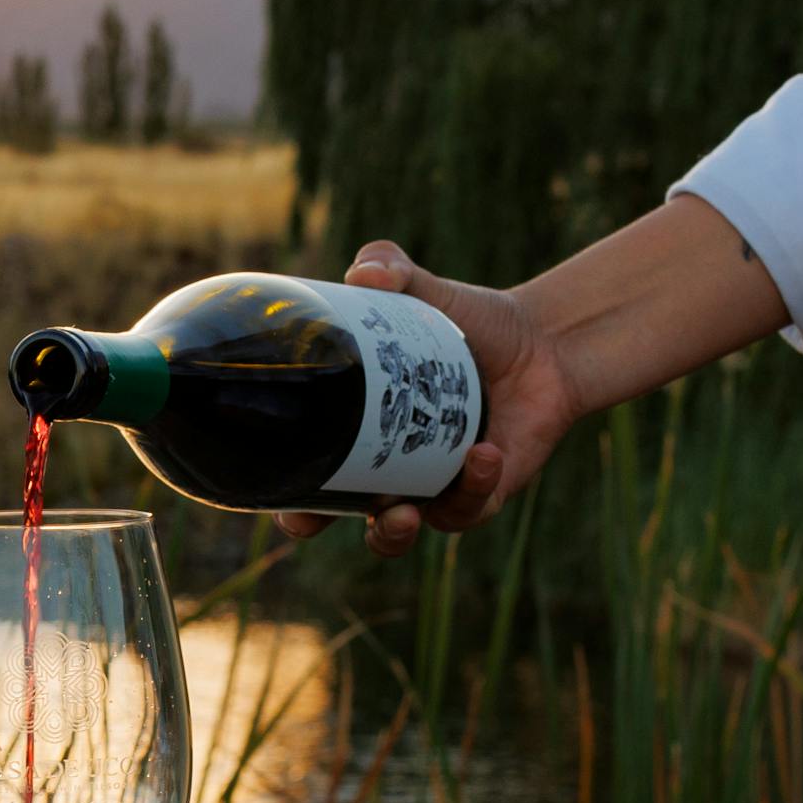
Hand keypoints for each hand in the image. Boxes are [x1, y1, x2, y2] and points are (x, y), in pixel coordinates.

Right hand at [278, 245, 583, 559]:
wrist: (543, 343)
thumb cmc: (469, 322)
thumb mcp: (425, 290)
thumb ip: (391, 268)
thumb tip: (364, 274)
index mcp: (351, 427)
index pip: (296, 463)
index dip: (271, 481)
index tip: (260, 479)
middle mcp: (380, 466)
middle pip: (328, 517)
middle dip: (313, 525)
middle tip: (313, 520)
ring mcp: (427, 487)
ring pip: (394, 534)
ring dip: (392, 532)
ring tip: (401, 510)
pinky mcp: (479, 495)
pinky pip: (466, 509)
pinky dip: (472, 487)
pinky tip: (484, 454)